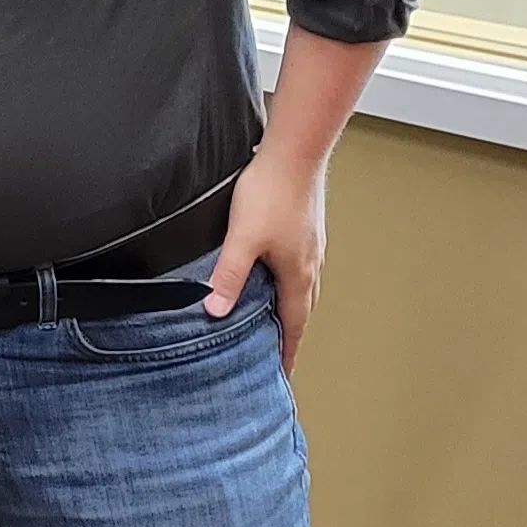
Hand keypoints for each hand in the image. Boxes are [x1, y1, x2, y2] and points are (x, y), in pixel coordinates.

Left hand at [203, 147, 326, 371]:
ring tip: (274, 320)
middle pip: (301, 309)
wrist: (294, 153)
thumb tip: (216, 310)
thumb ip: (229, 275)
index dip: (286, 350)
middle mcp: (310, 264)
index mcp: (297, 274)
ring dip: (290, 307)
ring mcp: (310, 245)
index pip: (293, 325)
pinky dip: (289, 282)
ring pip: (302, 287)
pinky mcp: (305, 228)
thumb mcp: (242, 239)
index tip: (282, 372)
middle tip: (277, 352)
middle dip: (289, 334)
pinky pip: (299, 267)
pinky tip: (274, 273)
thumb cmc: (272, 192)